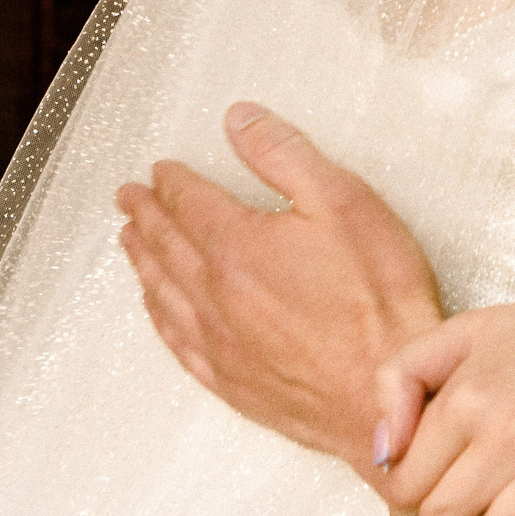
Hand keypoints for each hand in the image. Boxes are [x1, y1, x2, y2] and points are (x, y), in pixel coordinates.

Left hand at [116, 102, 444, 479]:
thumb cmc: (376, 299)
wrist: (386, 394)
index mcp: (237, 246)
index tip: (159, 171)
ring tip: (130, 243)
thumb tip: (239, 120)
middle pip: (167, 246)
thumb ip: (284, 156)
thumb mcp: (343, 202)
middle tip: (128, 199)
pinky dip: (158, 316)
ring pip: (164, 293)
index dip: (172, 182)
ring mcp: (219, 343)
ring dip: (143, 262)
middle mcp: (215, 295)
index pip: (189, 203)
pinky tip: (157, 309)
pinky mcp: (232, 382)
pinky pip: (177, 341)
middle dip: (146, 216)